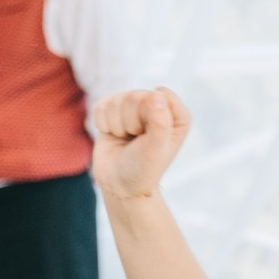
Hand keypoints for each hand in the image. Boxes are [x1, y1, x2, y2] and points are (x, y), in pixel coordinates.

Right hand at [90, 87, 191, 202]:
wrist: (120, 184)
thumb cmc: (143, 168)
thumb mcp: (155, 149)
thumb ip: (159, 122)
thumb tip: (155, 94)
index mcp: (176, 115)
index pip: (159, 95)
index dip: (149, 116)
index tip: (149, 137)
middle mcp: (158, 106)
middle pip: (136, 96)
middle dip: (131, 123)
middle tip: (135, 141)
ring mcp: (135, 106)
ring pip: (117, 101)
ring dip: (117, 126)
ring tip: (125, 140)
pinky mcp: (114, 109)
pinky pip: (102, 105)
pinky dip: (104, 124)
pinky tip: (113, 135)